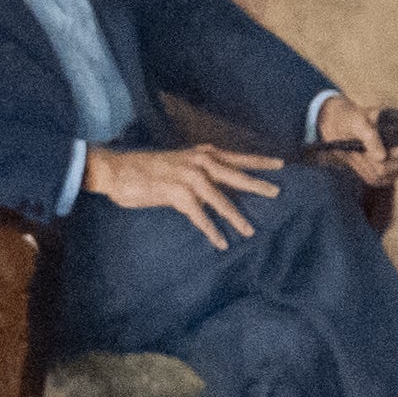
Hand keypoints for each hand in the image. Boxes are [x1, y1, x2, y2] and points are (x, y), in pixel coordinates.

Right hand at [83, 141, 286, 246]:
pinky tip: (221, 242)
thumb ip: (200, 171)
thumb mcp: (179, 163)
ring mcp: (189, 178)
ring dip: (236, 217)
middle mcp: (198, 163)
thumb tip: (218, 188)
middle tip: (278, 192)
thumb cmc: (146, 168)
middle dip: (258, 184)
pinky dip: (211, 230)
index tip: (280, 164)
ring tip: (250, 231)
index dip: (258, 161)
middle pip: (236, 175)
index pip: (237, 157)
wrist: (117, 169)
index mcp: (201, 154)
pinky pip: (200, 216)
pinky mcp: (177, 194)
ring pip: (221, 199)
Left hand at [312, 101, 397, 187]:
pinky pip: (379, 182)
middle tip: (363, 151)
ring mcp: (395, 162)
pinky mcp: (384, 173)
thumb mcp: (357, 123)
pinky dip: (365, 173)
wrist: (337, 129)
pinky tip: (358, 159)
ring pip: (391, 176)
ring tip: (358, 152)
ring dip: (369, 166)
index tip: (386, 152)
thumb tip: (382, 158)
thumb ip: (371, 138)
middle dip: (383, 162)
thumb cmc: (350, 119)